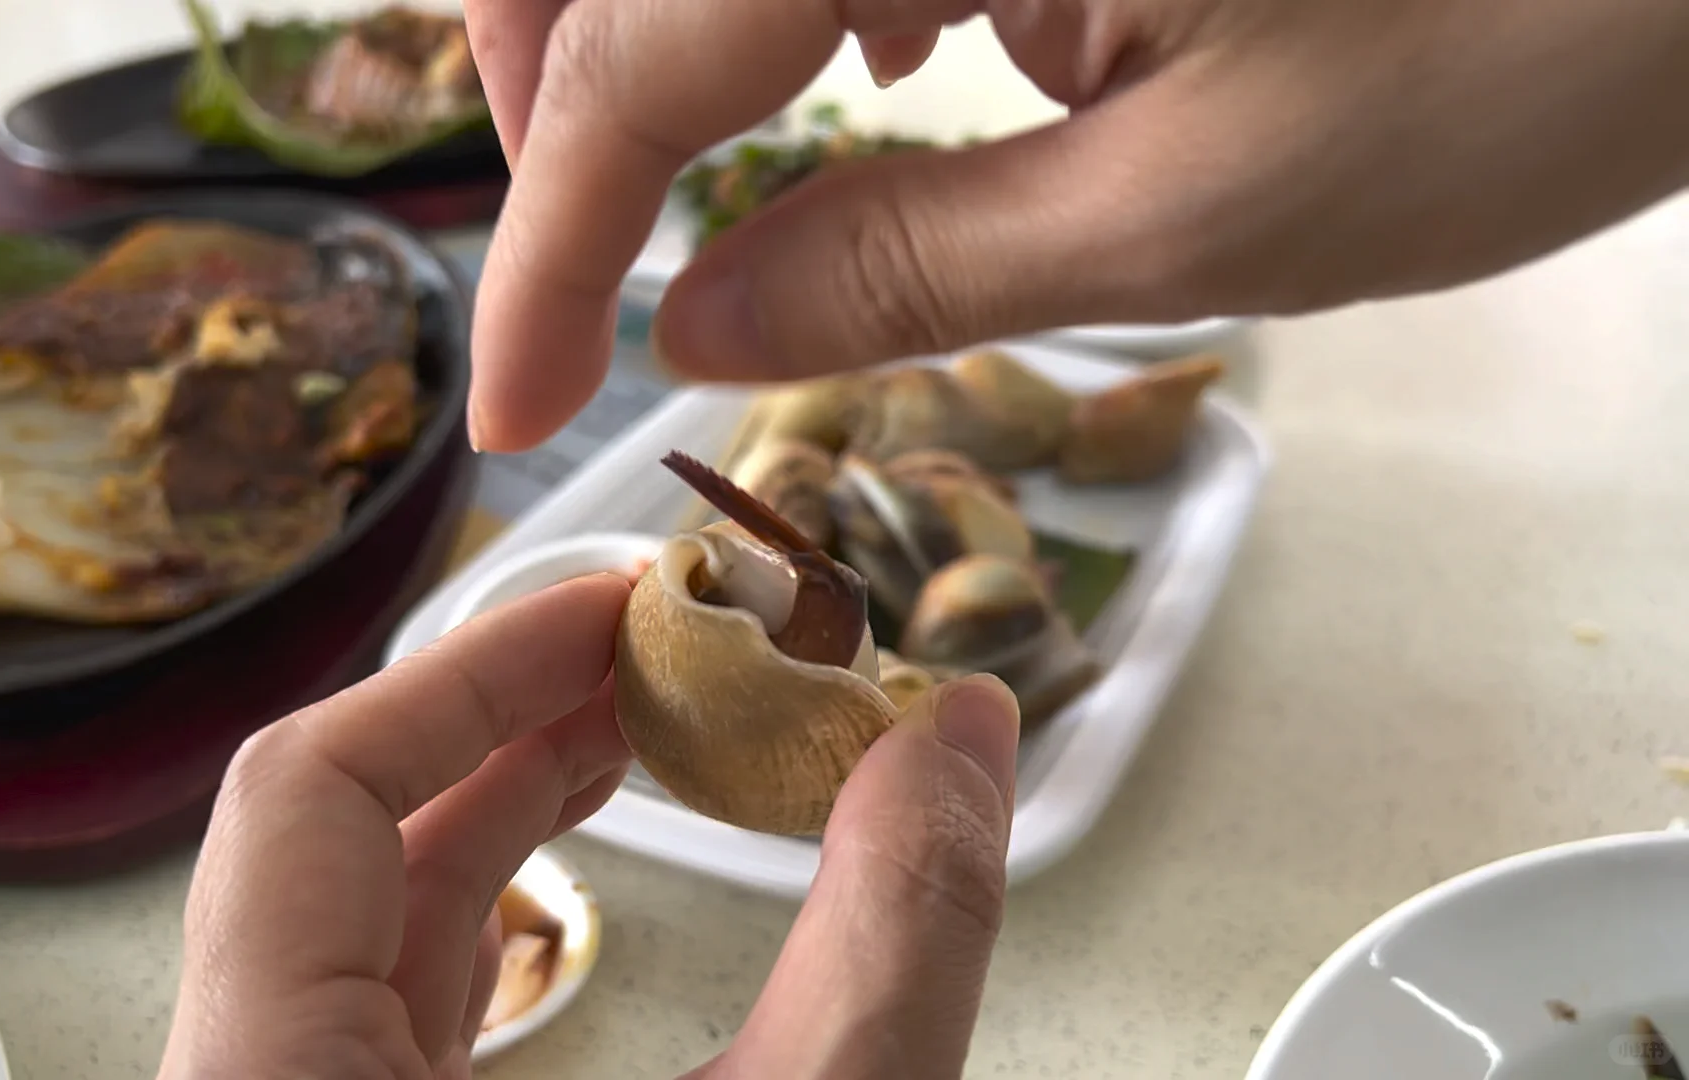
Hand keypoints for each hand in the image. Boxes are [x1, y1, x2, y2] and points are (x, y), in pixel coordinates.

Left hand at [157, 573, 1024, 1078]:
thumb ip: (895, 937)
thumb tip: (961, 735)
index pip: (309, 789)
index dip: (471, 667)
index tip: (620, 612)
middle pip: (338, 833)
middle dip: (512, 715)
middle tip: (664, 650)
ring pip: (363, 911)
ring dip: (506, 795)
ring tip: (648, 726)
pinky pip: (384, 989)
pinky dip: (492, 894)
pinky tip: (585, 858)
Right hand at [462, 0, 1688, 451]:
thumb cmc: (1544, 31)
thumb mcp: (1205, 206)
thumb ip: (914, 268)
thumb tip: (692, 327)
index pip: (644, 55)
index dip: (550, 241)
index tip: (515, 400)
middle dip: (550, 74)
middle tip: (581, 244)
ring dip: (660, 20)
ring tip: (724, 164)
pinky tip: (898, 52)